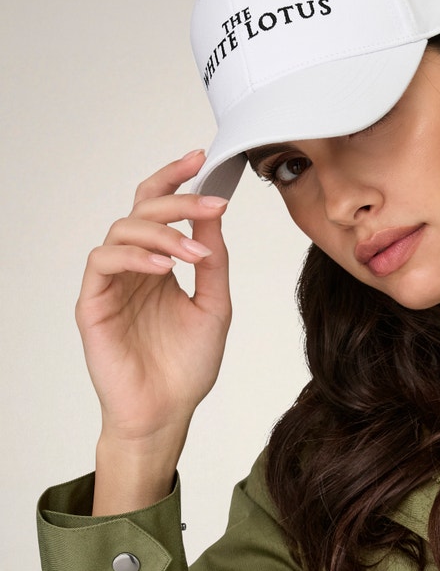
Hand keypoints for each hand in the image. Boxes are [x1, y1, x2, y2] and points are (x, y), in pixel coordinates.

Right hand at [76, 150, 231, 510]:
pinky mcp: (93, 303)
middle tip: (209, 204)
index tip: (201, 158)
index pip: (160, 211)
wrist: (167, 412)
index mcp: (160, 267)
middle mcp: (134, 269)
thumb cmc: (187, 367)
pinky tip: (165, 267)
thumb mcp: (214, 308)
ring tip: (195, 252)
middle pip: (141, 209)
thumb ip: (214, 262)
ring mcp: (112, 284)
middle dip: (177, 200)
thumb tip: (215, 216)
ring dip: (163, 232)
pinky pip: (105, 262)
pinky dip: (136, 256)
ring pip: (123, 229)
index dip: (175, 180)